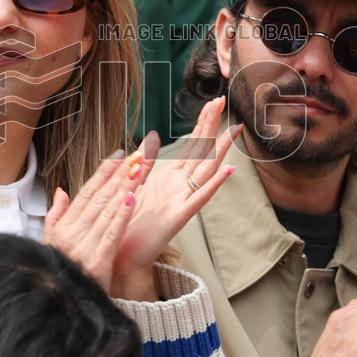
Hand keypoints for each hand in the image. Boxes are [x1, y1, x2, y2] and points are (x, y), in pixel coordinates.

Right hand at [43, 152, 140, 292]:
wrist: (63, 312)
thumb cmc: (62, 275)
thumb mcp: (52, 244)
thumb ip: (56, 216)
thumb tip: (61, 190)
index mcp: (63, 228)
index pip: (86, 193)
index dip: (103, 173)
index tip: (119, 155)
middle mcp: (72, 234)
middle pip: (100, 197)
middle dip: (119, 174)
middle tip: (136, 154)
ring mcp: (84, 248)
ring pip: (108, 210)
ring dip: (125, 187)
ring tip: (138, 169)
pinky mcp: (97, 262)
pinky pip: (112, 233)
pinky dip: (122, 215)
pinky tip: (132, 199)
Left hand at [111, 96, 239, 299]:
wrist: (122, 255)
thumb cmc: (128, 224)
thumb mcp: (134, 185)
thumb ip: (144, 164)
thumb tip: (150, 138)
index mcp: (169, 178)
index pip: (190, 145)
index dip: (201, 124)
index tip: (211, 103)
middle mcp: (180, 187)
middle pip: (200, 151)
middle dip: (211, 126)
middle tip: (222, 101)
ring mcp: (182, 200)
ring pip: (205, 170)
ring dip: (219, 150)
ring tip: (233, 131)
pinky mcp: (179, 216)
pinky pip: (199, 198)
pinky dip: (214, 184)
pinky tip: (228, 171)